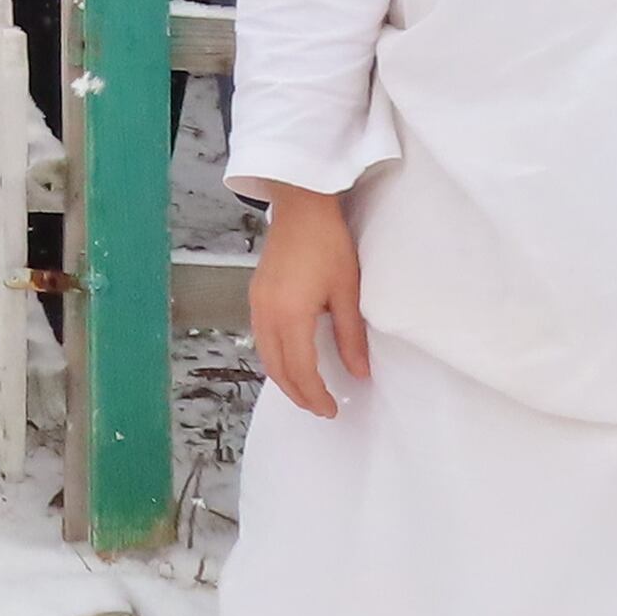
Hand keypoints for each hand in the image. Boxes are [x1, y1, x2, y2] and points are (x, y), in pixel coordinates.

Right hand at [243, 182, 370, 419]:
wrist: (300, 206)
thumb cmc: (327, 243)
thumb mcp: (347, 291)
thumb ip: (351, 335)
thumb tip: (359, 371)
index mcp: (290, 315)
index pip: (300, 369)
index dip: (315, 394)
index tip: (331, 409)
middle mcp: (267, 314)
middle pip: (277, 368)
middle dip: (297, 393)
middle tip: (320, 408)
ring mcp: (258, 304)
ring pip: (265, 355)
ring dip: (284, 378)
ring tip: (307, 390)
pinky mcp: (257, 295)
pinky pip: (261, 338)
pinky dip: (276, 358)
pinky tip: (292, 359)